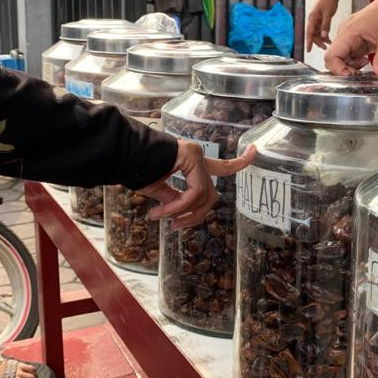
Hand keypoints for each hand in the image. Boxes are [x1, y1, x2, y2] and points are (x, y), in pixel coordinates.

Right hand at [138, 141, 255, 226]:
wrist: (122, 155)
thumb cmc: (136, 170)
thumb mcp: (159, 190)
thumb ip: (175, 200)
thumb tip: (181, 213)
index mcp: (193, 162)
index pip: (223, 165)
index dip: (240, 162)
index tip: (255, 151)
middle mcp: (198, 156)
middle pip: (211, 194)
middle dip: (195, 214)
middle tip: (176, 226)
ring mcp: (196, 154)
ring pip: (203, 196)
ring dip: (182, 212)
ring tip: (161, 217)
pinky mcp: (191, 157)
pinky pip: (193, 192)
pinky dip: (179, 206)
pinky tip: (163, 212)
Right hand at [306, 0, 339, 51]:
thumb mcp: (328, 13)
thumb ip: (325, 25)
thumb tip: (323, 36)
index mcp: (312, 17)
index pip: (309, 33)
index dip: (309, 42)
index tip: (308, 50)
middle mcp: (313, 19)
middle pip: (313, 34)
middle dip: (317, 42)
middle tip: (324, 47)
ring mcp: (317, 18)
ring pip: (317, 32)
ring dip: (321, 38)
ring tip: (328, 43)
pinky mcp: (321, 17)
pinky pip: (320, 28)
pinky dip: (324, 33)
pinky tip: (329, 37)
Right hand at [324, 0, 377, 75]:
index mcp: (350, 30)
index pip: (331, 55)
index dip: (338, 70)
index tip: (353, 78)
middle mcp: (347, 33)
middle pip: (334, 58)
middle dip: (345, 71)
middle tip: (362, 77)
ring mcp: (352, 36)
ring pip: (342, 58)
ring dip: (351, 67)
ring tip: (368, 69)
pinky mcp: (359, 39)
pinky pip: (351, 54)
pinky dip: (357, 63)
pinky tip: (369, 63)